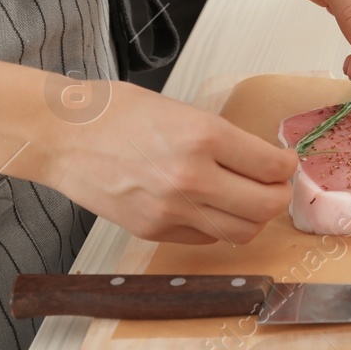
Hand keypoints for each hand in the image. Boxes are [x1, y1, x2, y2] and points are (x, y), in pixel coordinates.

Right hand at [42, 82, 295, 244]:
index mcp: (205, 137)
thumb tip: (264, 161)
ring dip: (254, 217)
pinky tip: (213, 206)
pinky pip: (206, 238)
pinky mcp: (153, 231)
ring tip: (250, 199)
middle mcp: (192, 178)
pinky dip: (219, 225)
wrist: (63, 135)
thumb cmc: (119, 113)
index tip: (285, 162)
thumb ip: (226, 139)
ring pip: (241, 232)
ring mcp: (171, 210)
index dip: (287, 166)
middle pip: (265, 207)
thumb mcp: (185, 112)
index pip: (273, 167)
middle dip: (279, 195)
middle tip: (276, 184)